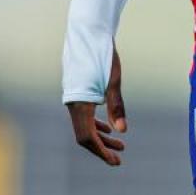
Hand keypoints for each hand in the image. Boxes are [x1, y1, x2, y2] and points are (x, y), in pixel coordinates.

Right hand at [65, 45, 127, 165]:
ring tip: (120, 146)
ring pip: (85, 125)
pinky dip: (97, 124)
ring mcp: (74, 98)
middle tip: (119, 159)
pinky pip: (85, 115)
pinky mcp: (79, 92)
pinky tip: (109, 128)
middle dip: (102, 148)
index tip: (115, 161)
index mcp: (79, 103)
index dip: (101, 151)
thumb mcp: (114, 81)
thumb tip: (123, 131)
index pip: (87, 137)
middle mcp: (73, 103)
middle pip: (85, 135)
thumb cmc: (103, 55)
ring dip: (101, 137)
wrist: (89, 33)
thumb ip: (116, 106)